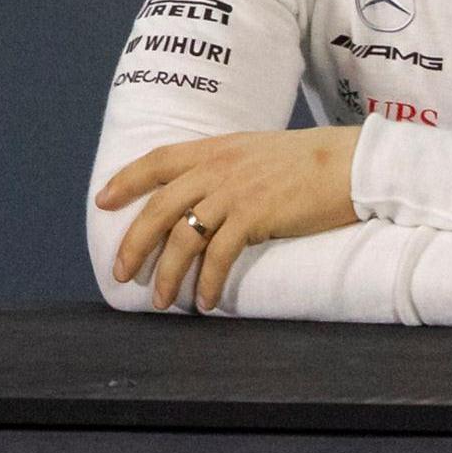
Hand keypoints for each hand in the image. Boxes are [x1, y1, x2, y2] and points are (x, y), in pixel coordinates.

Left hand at [98, 127, 364, 310]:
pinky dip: (209, 282)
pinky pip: (220, 255)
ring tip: (160, 300)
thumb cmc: (307, 161)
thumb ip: (225, 168)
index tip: (101, 201)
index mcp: (213, 150)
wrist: (349, 163)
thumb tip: (205, 193)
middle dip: (134, 242)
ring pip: (183, 236)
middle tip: (120, 272)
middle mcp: (215, 169)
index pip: (156, 161)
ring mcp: (233, 192)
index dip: (125, 180)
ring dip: (167, 273)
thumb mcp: (254, 152)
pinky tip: (206, 302)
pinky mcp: (254, 216)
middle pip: (158, 207)